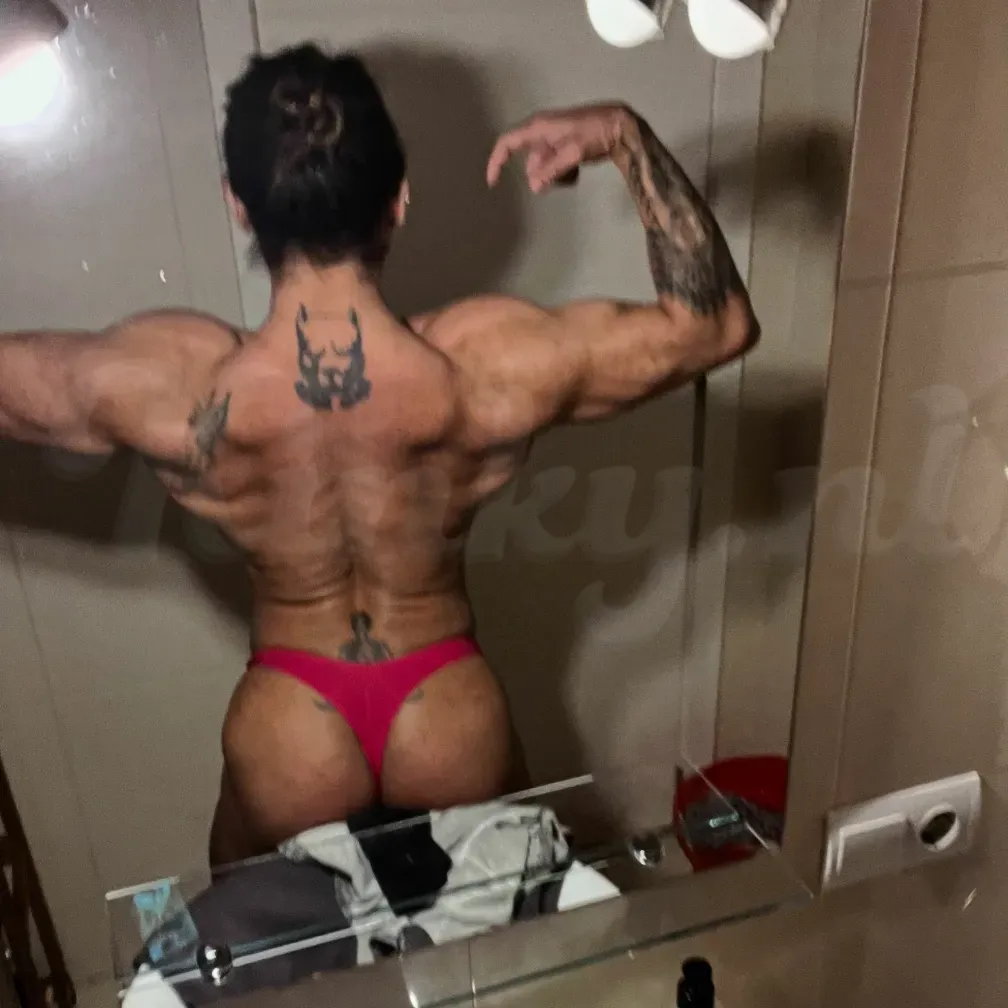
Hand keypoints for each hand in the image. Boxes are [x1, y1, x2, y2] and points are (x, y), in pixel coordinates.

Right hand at [486, 103, 630, 192]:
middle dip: (542, 175)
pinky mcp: (563, 146)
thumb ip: (551, 171)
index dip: (496, 162)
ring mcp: (552, 140)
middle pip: (530, 163)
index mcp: (537, 128)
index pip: (507, 143)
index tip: (493, 183)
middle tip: (564, 176)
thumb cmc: (594, 134)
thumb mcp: (572, 154)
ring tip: (574, 172)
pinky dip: (563, 172)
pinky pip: (554, 165)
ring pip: (543, 167)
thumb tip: (533, 186)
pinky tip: (578, 169)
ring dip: (555, 175)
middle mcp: (541, 132)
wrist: (619, 125)